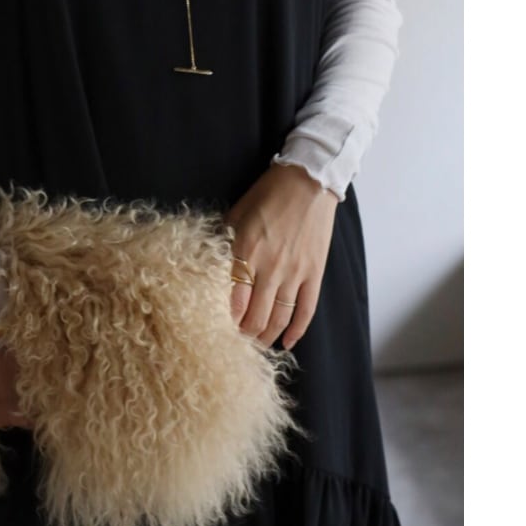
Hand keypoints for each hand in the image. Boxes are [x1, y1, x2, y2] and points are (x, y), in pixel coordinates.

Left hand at [224, 163, 337, 350]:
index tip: (220, 329)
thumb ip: (224, 241)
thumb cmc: (268, 194)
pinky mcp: (315, 273)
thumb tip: (210, 264)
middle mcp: (270, 267)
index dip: (227, 321)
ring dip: (267, 336)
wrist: (308, 181)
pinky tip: (288, 342)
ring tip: (258, 344)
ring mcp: (295, 272)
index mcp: (246, 251)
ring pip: (280, 318)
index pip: (234, 300)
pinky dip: (297, 330)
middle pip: (256, 316)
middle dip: (245, 334)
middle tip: (238, 342)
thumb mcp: (236, 214)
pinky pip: (306, 310)